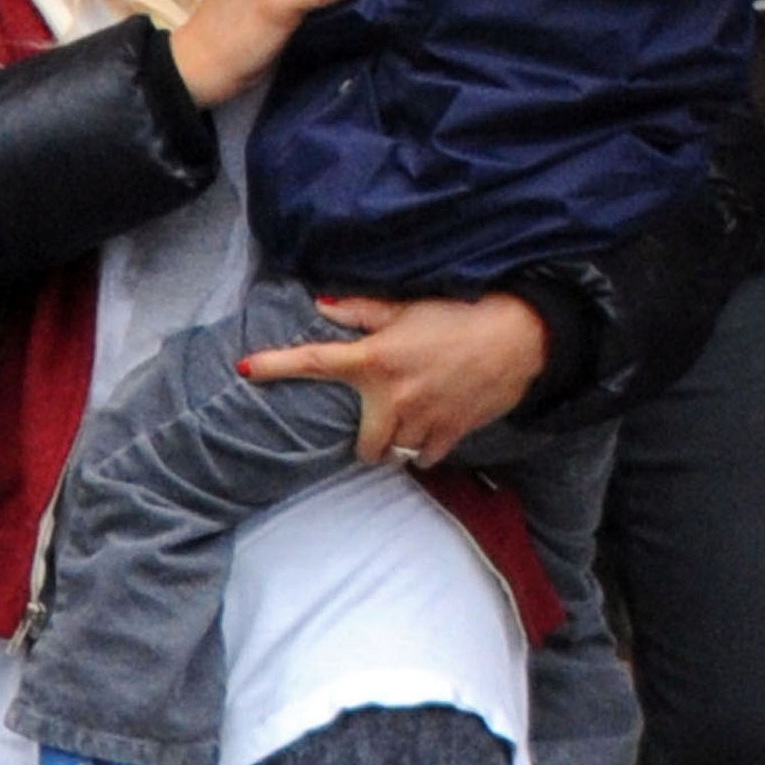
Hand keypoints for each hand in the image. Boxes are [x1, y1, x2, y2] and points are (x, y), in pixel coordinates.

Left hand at [241, 292, 548, 467]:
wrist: (519, 334)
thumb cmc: (461, 314)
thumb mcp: (408, 307)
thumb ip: (363, 312)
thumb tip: (322, 308)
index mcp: (376, 358)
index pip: (314, 361)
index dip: (275, 365)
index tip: (245, 369)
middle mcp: (393, 396)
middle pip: (361, 446)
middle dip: (367, 439)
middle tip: (379, 420)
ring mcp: (422, 420)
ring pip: (393, 455)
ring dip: (396, 443)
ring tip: (409, 422)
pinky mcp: (450, 433)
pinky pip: (424, 458)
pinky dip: (424, 449)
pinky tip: (432, 429)